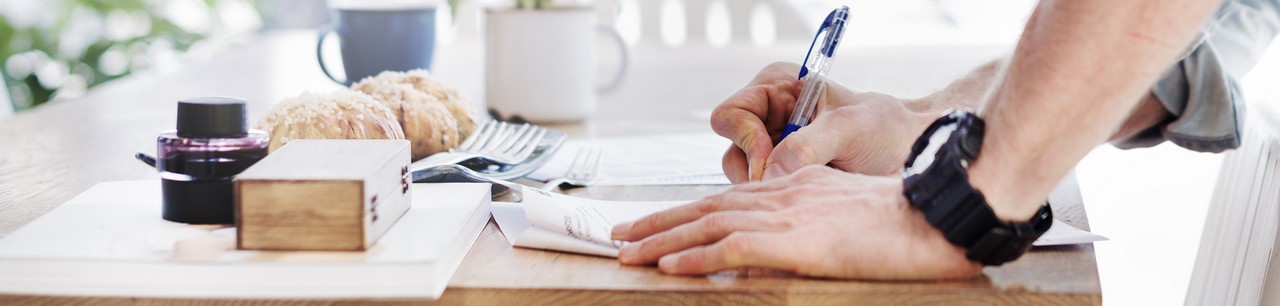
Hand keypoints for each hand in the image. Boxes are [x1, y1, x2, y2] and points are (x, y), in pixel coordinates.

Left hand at [611, 166, 980, 279]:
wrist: (933, 218)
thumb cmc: (903, 221)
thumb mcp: (847, 214)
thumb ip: (810, 223)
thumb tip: (783, 245)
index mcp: (794, 187)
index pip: (726, 198)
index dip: (685, 210)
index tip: (655, 223)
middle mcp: (781, 195)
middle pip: (706, 207)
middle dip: (659, 222)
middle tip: (620, 235)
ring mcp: (785, 217)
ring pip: (707, 225)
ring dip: (662, 241)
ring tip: (627, 253)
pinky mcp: (793, 241)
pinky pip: (730, 248)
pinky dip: (695, 257)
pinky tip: (668, 266)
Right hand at [712, 62, 935, 182]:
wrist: (912, 155)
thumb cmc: (886, 129)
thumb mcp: (849, 128)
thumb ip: (808, 145)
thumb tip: (771, 172)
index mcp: (777, 88)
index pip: (732, 113)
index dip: (746, 139)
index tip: (771, 161)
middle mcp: (767, 118)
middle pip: (733, 149)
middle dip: (756, 170)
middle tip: (788, 184)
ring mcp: (773, 150)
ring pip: (743, 177)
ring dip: (768, 188)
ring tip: (807, 189)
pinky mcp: (783, 178)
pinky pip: (762, 194)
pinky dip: (778, 200)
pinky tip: (806, 199)